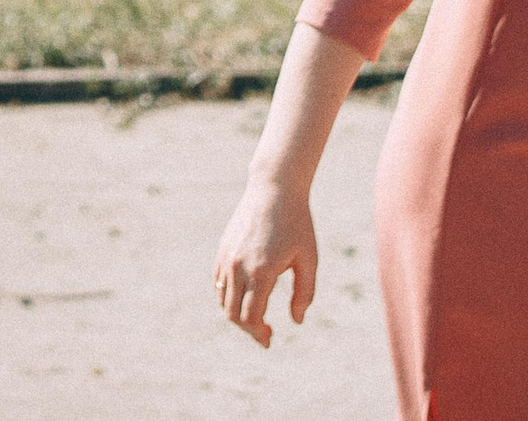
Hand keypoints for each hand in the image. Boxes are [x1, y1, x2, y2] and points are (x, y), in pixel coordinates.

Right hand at [213, 178, 317, 347]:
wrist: (274, 188)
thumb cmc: (297, 224)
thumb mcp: (309, 259)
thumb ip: (304, 293)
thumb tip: (296, 321)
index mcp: (262, 271)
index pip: (251, 317)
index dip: (259, 334)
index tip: (270, 340)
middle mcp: (239, 266)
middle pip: (233, 314)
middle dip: (248, 329)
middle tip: (266, 333)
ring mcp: (227, 257)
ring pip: (223, 299)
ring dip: (237, 313)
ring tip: (257, 316)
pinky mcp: (223, 249)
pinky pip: (218, 282)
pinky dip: (227, 296)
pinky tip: (245, 295)